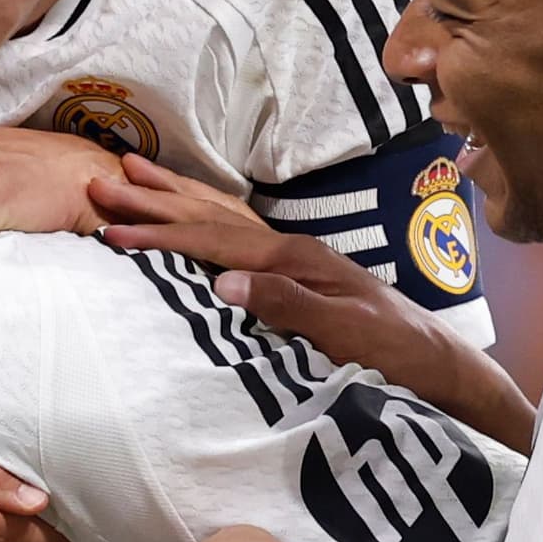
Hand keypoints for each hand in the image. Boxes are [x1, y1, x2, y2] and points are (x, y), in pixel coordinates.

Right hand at [96, 153, 537, 450]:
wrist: (440, 364)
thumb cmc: (397, 353)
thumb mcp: (345, 332)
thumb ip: (287, 303)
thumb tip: (225, 281)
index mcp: (294, 260)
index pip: (213, 240)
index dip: (159, 234)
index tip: (110, 229)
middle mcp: (291, 250)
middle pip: (210, 216)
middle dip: (154, 201)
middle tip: (102, 184)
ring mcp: (296, 260)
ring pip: (222, 218)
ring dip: (175, 200)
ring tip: (134, 177)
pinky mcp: (298, 275)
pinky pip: (236, 236)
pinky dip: (204, 219)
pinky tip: (193, 217)